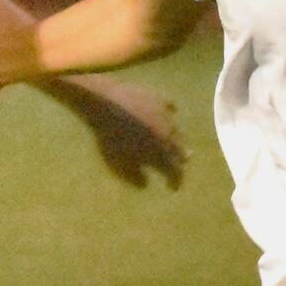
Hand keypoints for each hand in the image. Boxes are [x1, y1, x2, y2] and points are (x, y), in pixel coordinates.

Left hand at [55, 77, 185, 189]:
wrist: (105, 104)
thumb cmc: (110, 140)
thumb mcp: (118, 166)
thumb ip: (133, 178)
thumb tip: (145, 184)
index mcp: (161, 156)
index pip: (176, 173)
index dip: (175, 182)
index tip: (172, 187)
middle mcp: (169, 137)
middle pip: (180, 152)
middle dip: (180, 161)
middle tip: (180, 165)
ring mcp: (166, 117)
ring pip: (176, 131)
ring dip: (175, 139)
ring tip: (173, 143)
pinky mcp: (158, 98)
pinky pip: (170, 106)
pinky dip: (170, 112)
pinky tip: (170, 112)